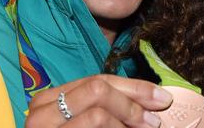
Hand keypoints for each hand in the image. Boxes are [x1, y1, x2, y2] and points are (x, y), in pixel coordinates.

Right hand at [25, 74, 172, 127]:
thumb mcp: (83, 120)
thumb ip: (107, 107)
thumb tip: (150, 99)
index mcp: (49, 99)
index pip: (98, 80)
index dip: (134, 87)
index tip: (161, 97)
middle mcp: (42, 112)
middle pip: (98, 90)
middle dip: (132, 104)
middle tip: (153, 121)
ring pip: (98, 114)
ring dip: (126, 122)